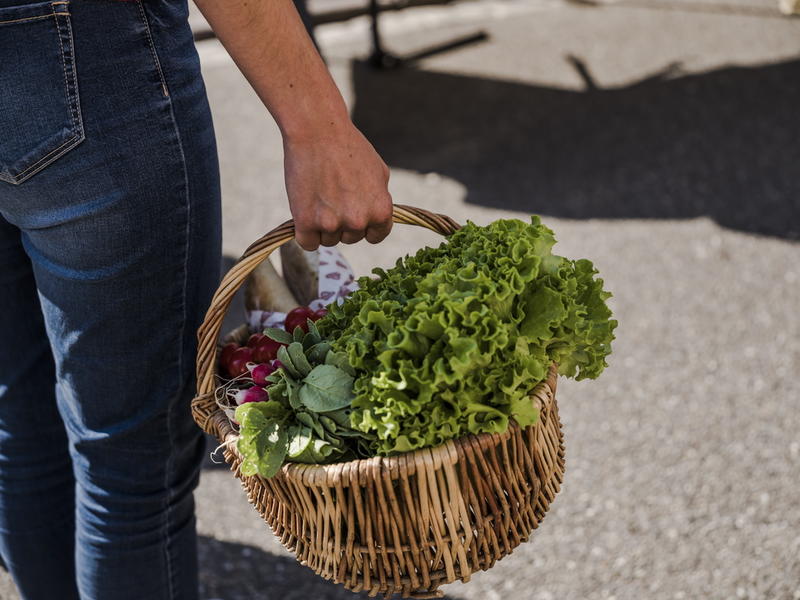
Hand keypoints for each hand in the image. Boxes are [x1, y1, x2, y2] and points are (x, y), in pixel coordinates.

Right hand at [284, 122, 392, 249]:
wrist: (317, 130)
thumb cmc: (348, 147)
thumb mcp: (379, 173)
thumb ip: (380, 200)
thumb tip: (378, 219)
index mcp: (381, 210)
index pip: (375, 236)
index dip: (365, 227)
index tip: (354, 216)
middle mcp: (358, 221)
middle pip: (350, 238)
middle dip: (342, 223)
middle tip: (331, 196)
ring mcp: (332, 223)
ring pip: (327, 240)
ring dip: (322, 225)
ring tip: (318, 195)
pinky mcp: (306, 222)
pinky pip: (307, 243)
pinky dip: (304, 232)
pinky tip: (305, 211)